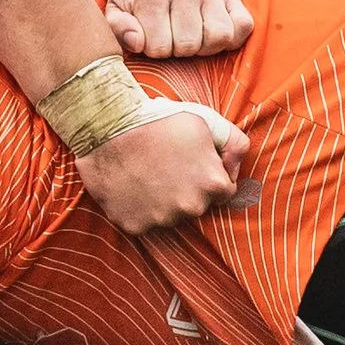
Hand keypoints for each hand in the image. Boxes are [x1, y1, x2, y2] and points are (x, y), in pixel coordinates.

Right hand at [74, 112, 251, 234]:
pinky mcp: (134, 226)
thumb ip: (235, 144)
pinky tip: (130, 186)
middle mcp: (190, 207)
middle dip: (186, 191)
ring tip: (146, 175)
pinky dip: (137, 209)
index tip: (191, 165)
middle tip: (166, 167)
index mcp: (213, 185)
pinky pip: (141, 222)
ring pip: (168, 216)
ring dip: (162, 202)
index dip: (208, 177)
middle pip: (195, 206)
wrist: (109, 126)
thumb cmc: (159, 119)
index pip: (223, 193)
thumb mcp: (207, 120)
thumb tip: (235, 168)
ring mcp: (161, 220)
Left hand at [102, 0, 253, 57]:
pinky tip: (211, 32)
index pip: (159, 48)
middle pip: (189, 45)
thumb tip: (137, 43)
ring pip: (219, 38)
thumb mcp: (116, 9)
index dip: (153, 50)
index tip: (150, 37)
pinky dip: (231, 37)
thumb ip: (118, 29)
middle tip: (171, 37)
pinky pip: (244, 26)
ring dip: (204, 47)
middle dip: (177, 49)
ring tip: (191, 36)